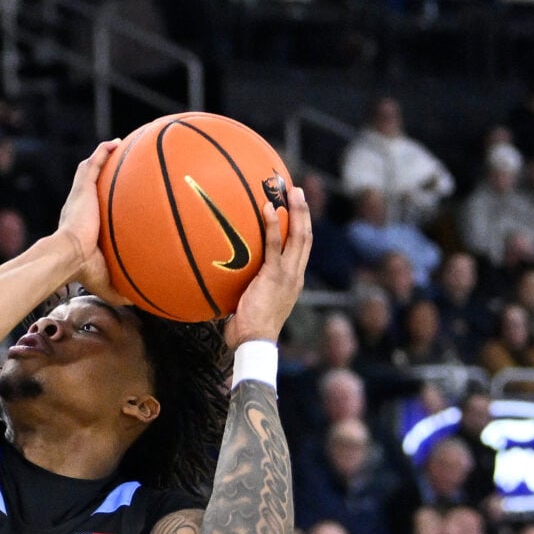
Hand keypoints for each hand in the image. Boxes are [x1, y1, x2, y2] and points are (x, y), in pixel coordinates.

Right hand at [50, 138, 119, 291]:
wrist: (68, 256)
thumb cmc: (83, 270)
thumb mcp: (106, 281)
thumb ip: (122, 290)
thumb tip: (140, 303)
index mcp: (83, 227)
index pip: (93, 210)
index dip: (103, 204)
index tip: (116, 202)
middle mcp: (80, 208)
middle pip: (92, 187)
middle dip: (105, 176)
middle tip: (120, 171)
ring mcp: (80, 197)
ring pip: (90, 171)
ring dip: (102, 158)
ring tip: (118, 147)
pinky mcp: (82, 188)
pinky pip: (93, 164)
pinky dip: (103, 152)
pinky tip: (115, 143)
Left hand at [228, 178, 313, 346]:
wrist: (254, 342)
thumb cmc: (247, 328)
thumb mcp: (251, 302)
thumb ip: (247, 286)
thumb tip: (227, 276)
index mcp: (293, 280)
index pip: (302, 249)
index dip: (301, 228)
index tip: (297, 210)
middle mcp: (295, 275)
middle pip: (306, 237)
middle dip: (304, 212)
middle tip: (297, 191)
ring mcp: (288, 275)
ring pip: (298, 236)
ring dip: (296, 211)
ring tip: (290, 190)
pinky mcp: (275, 276)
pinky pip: (274, 245)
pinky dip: (273, 225)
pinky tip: (267, 208)